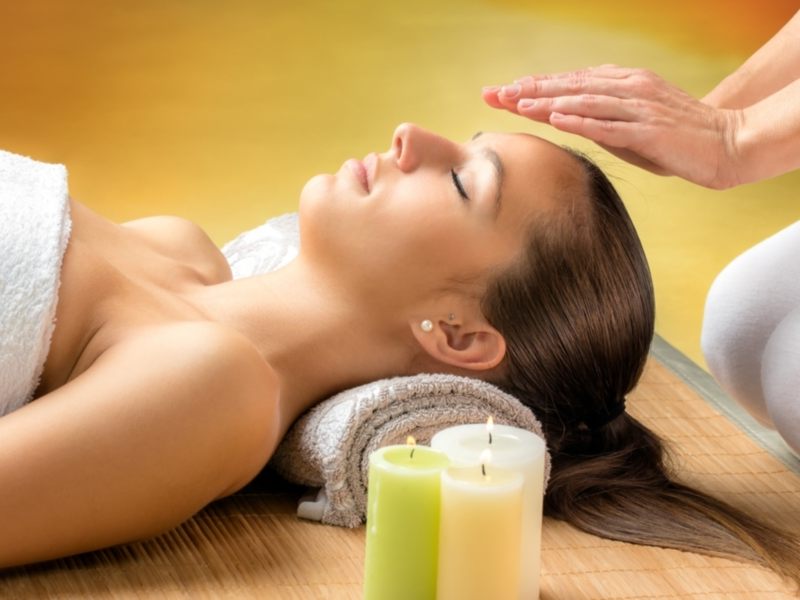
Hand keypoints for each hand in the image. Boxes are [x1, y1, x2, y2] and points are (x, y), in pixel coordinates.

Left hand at [482, 66, 744, 188]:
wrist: (727, 144)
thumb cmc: (676, 139)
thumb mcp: (631, 125)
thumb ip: (599, 120)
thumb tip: (564, 121)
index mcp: (622, 84)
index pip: (570, 83)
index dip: (534, 86)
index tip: (502, 93)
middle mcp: (628, 88)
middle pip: (569, 86)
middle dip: (529, 90)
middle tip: (495, 94)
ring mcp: (638, 107)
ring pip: (584, 100)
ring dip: (547, 100)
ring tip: (515, 103)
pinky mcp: (649, 129)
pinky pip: (608, 123)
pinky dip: (580, 119)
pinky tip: (555, 118)